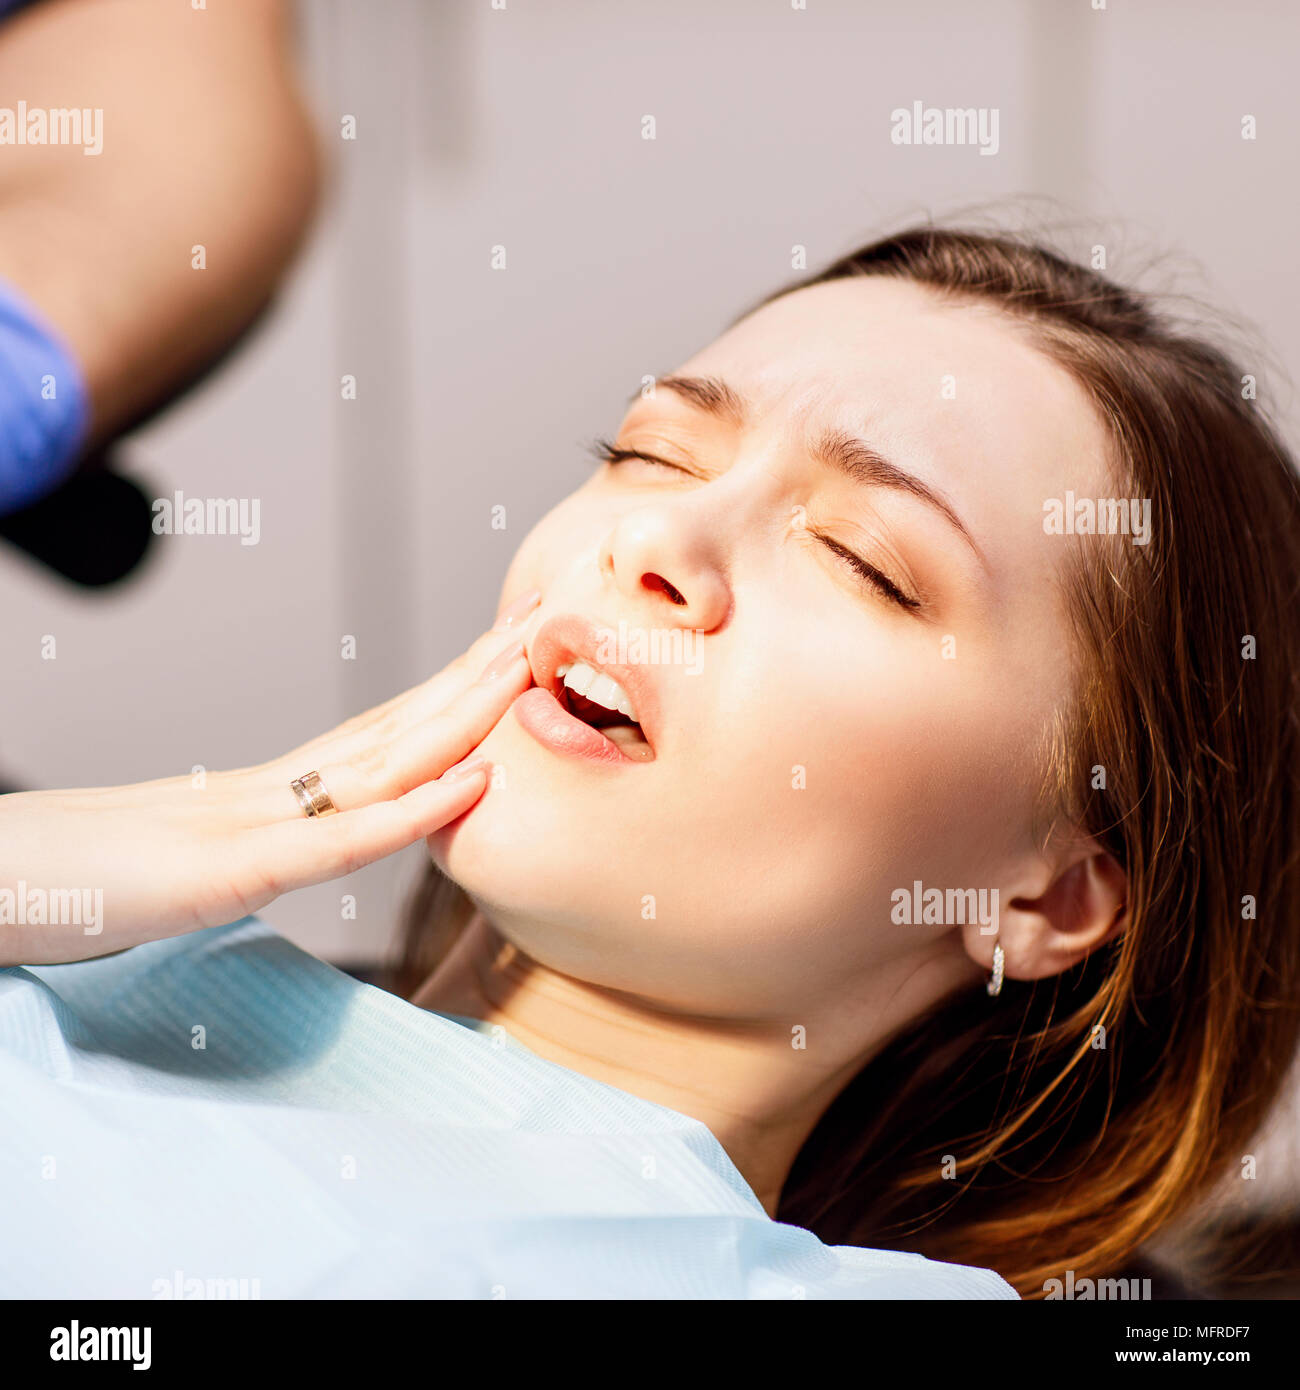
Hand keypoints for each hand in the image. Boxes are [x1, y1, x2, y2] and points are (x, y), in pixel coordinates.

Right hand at [0, 595, 541, 966]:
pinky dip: (413, 809)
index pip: (378, 732)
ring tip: (528, 663)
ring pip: (383, 759)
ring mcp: (252, 824)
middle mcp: (271, 791)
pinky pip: (339, 841)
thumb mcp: (186, 860)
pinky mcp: (229, 873)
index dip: (449, 691)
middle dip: (477, 674)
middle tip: (544, 617)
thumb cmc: (70, 880)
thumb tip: (301, 834)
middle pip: (394, 723)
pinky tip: (474, 781)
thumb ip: (251, 842)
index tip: (507, 654)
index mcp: (267, 793)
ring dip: (466, 713)